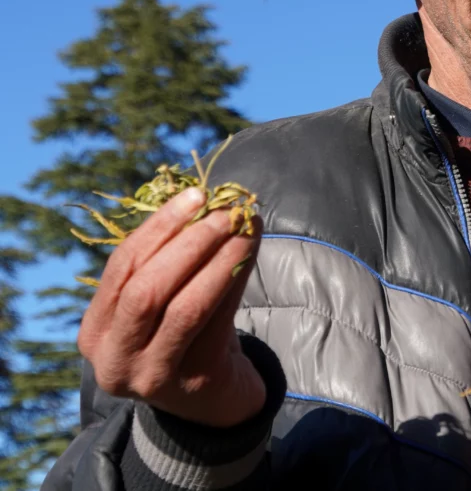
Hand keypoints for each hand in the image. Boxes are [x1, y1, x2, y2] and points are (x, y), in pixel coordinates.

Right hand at [78, 187, 265, 427]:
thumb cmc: (185, 336)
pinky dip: (233, 281)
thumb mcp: (163, 302)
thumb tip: (210, 200)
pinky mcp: (193, 381)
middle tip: (225, 213)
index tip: (195, 195)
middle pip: (146, 289)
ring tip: (244, 228)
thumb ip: (172, 259)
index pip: (122, 267)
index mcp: (94, 331)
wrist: (213, 401)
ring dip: (217, 259)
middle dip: (188, 243)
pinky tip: (250, 253)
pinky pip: (216, 321)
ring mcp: (151, 375)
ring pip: (183, 306)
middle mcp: (114, 357)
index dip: (159, 227)